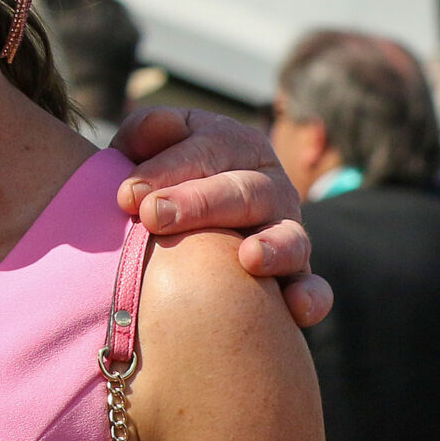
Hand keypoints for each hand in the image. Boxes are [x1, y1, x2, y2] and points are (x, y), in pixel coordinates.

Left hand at [113, 104, 331, 326]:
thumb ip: (148, 132)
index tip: (127, 194)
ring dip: (274, 247)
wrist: (181, 223)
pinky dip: (310, 296)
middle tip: (155, 216)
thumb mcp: (149, 147)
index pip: (207, 150)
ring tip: (250, 258)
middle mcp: (268, 185)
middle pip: (242, 191)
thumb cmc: (156, 180)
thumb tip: (156, 132)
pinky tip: (295, 309)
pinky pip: (312, 286)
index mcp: (234, 146)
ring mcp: (286, 230)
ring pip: (290, 236)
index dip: (168, 168)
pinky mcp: (296, 274)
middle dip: (199, 203)